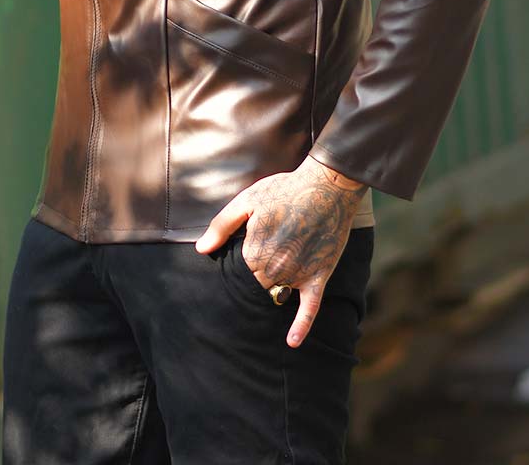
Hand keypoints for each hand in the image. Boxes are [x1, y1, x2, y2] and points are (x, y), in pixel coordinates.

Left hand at [194, 156, 365, 346]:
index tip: (245, 253)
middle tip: (265, 259)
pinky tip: (292, 342)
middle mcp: (275, 269)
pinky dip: (301, 327)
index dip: (240, 263)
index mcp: (254, 252)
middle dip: (256, 278)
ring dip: (274, 291)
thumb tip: (201, 249)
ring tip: (275, 277)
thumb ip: (222, 225)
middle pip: (258, 285)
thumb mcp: (247, 200)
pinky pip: (310, 308)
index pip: (239, 273)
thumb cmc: (285, 190)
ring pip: (278, 294)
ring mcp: (299, 275)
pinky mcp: (319, 276)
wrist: (327, 186)